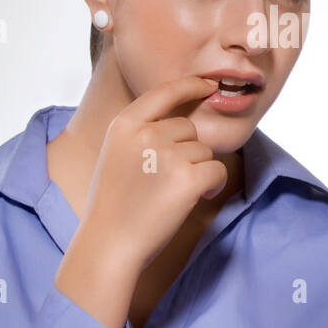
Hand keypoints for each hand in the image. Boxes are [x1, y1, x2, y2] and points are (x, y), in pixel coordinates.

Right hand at [62, 74, 226, 276]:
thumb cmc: (114, 205)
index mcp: (124, 124)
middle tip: (165, 181)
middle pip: (189, 128)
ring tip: (171, 194)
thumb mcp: (115, 155)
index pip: (164, 92)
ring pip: (204, 151)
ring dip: (198, 171)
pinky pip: (217, 170)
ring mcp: (168, 154)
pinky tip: (196, 198)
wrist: (110, 242)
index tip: (208, 85)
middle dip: (187, 151)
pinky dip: (213, 185)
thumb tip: (181, 123)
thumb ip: (141, 134)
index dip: (191, 85)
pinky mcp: (188, 178)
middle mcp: (146, 133)